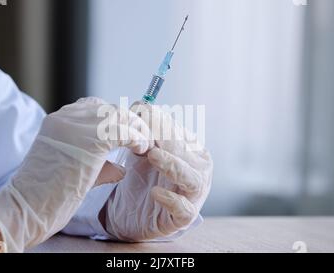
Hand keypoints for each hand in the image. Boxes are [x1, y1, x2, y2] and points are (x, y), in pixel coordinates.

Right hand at [0, 97, 152, 251]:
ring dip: (137, 130)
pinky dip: (137, 139)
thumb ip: (98, 163)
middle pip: (111, 108)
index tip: (129, 135)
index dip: (116, 119)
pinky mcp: (90, 141)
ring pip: (120, 116)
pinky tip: (140, 149)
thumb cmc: (47, 196)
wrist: (26, 208)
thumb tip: (121, 167)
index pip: (96, 107)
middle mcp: (66, 117)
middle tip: (142, 140)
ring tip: (143, 146)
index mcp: (58, 121)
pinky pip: (124, 131)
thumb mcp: (72, 169)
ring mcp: (77, 126)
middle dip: (131, 122)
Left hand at [103, 103, 212, 240]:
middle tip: (144, 129)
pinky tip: (155, 192)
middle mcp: (200, 171)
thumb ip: (146, 132)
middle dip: (167, 139)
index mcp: (194, 151)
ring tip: (152, 156)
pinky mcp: (184, 218)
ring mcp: (195, 195)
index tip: (141, 110)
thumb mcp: (143, 150)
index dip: (162, 121)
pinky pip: (183, 209)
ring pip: (191, 179)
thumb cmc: (144, 177)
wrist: (134, 213)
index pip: (181, 133)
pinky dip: (171, 200)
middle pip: (188, 153)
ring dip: (173, 165)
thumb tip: (141, 105)